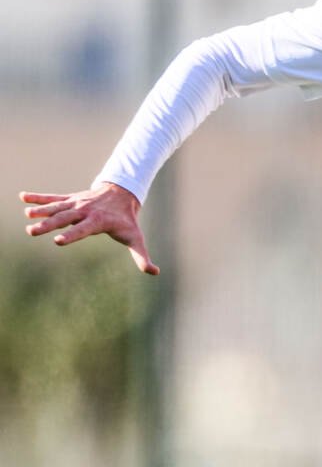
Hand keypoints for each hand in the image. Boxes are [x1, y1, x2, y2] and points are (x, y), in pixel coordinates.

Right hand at [19, 183, 158, 273]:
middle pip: (65, 219)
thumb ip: (142, 256)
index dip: (72, 235)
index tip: (58, 241)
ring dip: (41, 210)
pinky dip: (38, 197)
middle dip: (49, 224)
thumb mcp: (135, 238)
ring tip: (27, 215)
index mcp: (98, 221)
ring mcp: (76, 204)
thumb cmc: (127, 221)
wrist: (122, 194)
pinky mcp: (70, 199)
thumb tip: (155, 272)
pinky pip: (52, 197)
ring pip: (57, 207)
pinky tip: (22, 196)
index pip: (83, 229)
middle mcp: (85, 211)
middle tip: (33, 231)